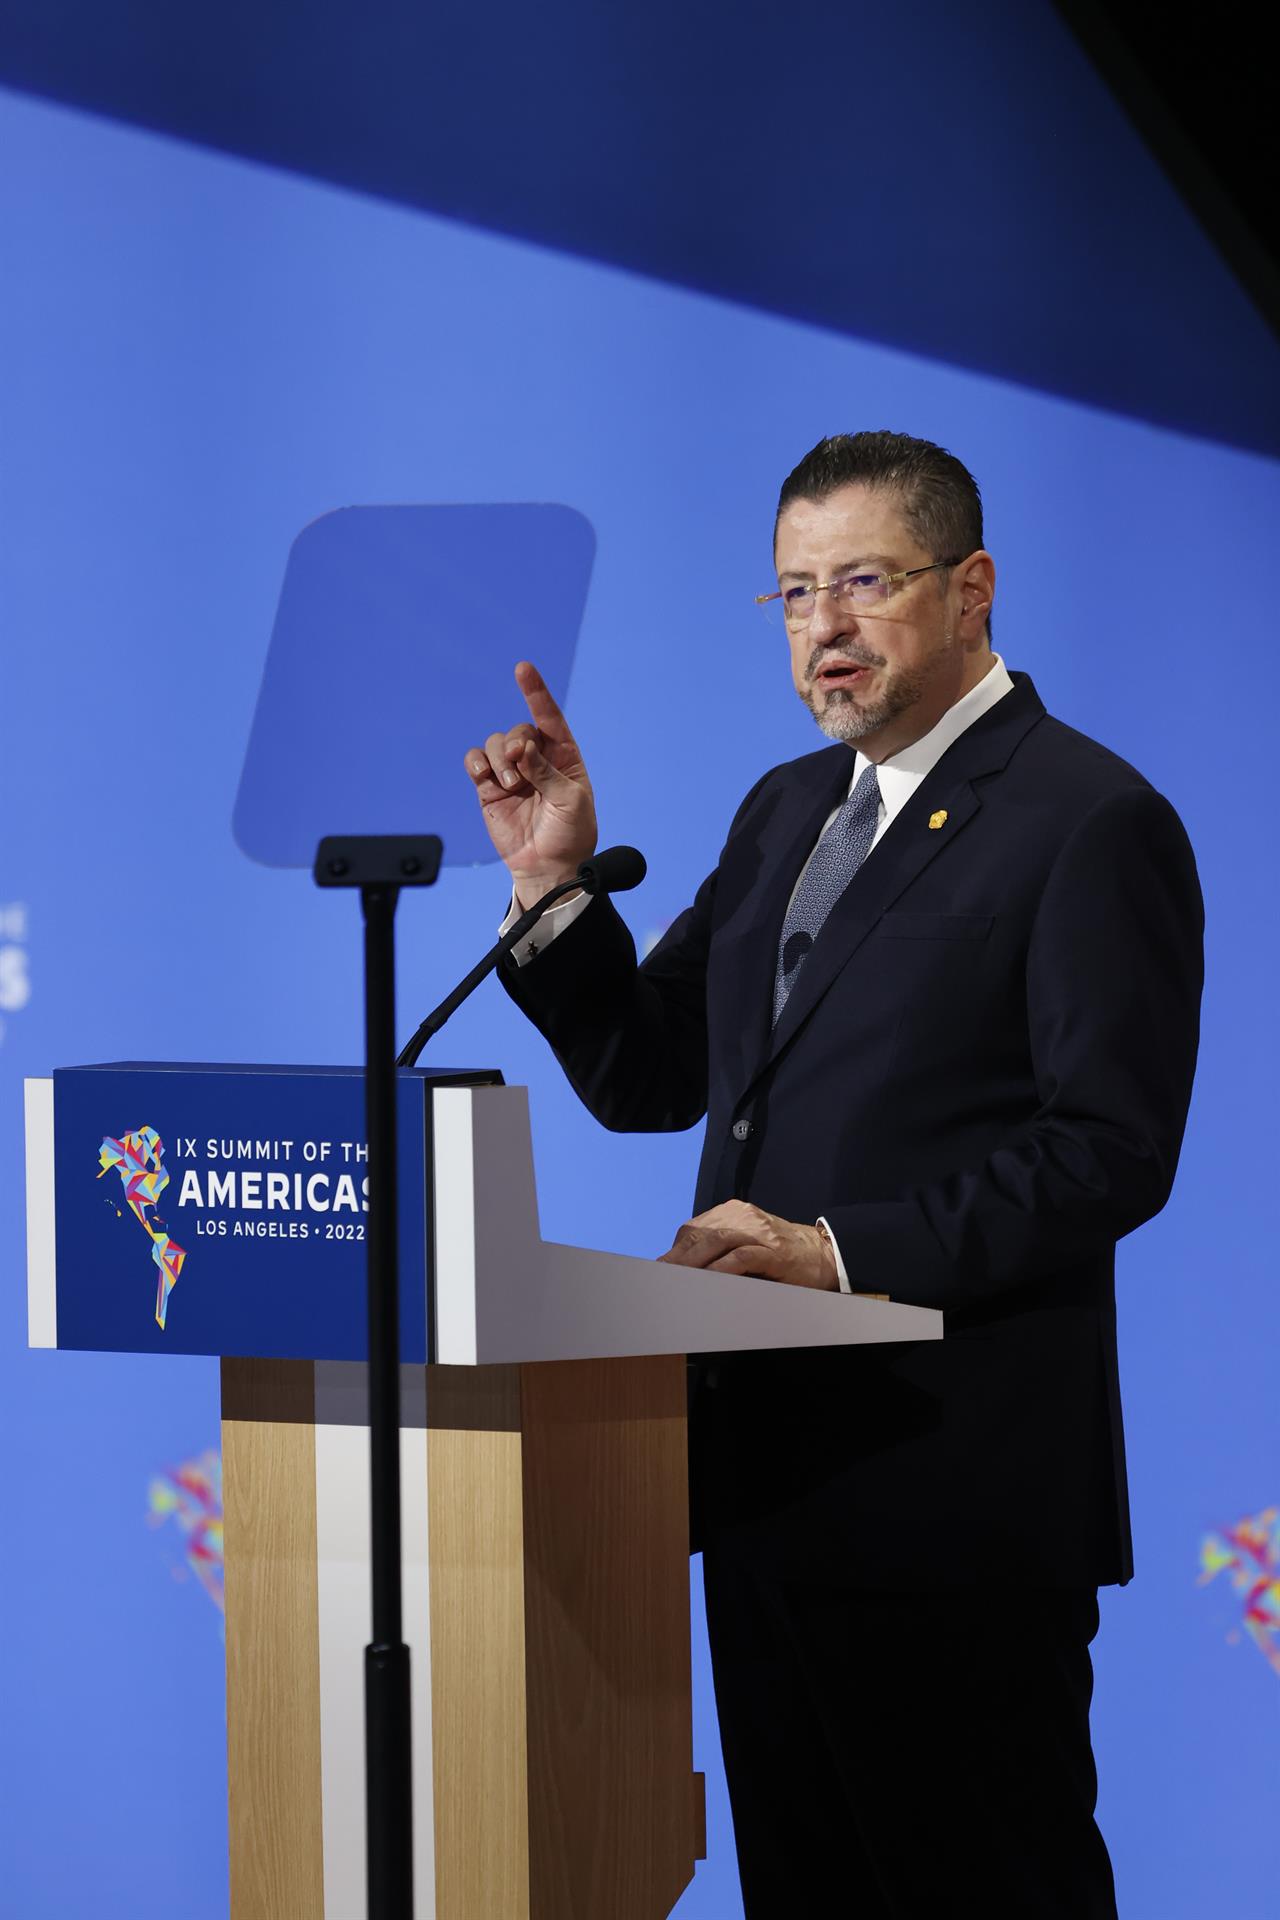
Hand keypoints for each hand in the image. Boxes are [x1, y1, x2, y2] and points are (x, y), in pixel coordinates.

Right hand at [464, 662, 597, 908]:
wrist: (548, 867)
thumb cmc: (570, 834)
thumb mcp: (570, 800)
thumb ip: (546, 770)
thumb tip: (522, 747)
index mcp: (564, 757)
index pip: (550, 718)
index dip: (536, 693)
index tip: (523, 669)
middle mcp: (536, 760)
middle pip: (518, 730)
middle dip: (515, 741)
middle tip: (518, 764)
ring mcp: (511, 773)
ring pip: (495, 743)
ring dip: (498, 757)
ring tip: (509, 783)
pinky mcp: (489, 788)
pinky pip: (475, 762)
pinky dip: (476, 762)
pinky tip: (484, 775)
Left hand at [657, 1201, 838, 1289]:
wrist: (824, 1253)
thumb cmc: (781, 1254)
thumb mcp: (747, 1244)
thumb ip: (720, 1250)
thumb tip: (685, 1269)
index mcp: (733, 1213)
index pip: (693, 1229)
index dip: (675, 1250)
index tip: (660, 1270)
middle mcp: (743, 1216)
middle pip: (700, 1234)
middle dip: (677, 1258)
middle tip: (660, 1278)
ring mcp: (759, 1232)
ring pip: (716, 1241)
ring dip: (693, 1262)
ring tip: (676, 1279)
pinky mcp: (774, 1251)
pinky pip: (742, 1256)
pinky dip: (722, 1268)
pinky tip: (708, 1279)